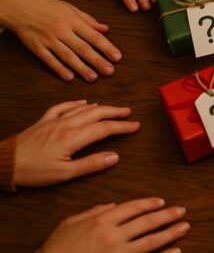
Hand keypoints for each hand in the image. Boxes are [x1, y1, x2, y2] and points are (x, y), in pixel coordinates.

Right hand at [0, 0, 120, 81]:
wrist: (19, 6)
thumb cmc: (47, 6)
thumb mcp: (70, 8)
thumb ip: (88, 20)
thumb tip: (106, 29)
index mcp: (72, 19)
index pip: (93, 35)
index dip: (106, 47)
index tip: (117, 57)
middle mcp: (61, 30)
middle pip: (83, 48)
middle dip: (98, 60)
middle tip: (110, 71)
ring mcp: (48, 39)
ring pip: (67, 56)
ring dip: (81, 68)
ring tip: (93, 78)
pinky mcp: (36, 47)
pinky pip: (49, 60)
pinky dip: (59, 69)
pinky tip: (70, 77)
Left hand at [13, 101, 139, 186]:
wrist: (5, 163)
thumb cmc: (34, 171)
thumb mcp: (64, 174)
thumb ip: (91, 164)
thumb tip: (115, 156)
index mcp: (73, 138)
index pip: (104, 128)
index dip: (122, 126)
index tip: (136, 125)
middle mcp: (66, 125)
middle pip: (97, 113)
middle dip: (115, 112)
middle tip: (129, 112)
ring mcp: (54, 120)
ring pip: (82, 108)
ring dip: (100, 107)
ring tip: (112, 109)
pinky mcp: (44, 121)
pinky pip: (62, 106)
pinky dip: (75, 103)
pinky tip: (83, 102)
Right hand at [39, 197, 189, 252]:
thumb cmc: (56, 248)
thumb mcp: (70, 223)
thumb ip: (93, 211)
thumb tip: (112, 205)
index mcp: (101, 220)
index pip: (132, 208)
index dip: (149, 204)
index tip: (162, 201)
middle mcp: (112, 236)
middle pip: (146, 223)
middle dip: (167, 215)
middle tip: (182, 211)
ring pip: (150, 241)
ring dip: (170, 233)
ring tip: (184, 227)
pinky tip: (177, 251)